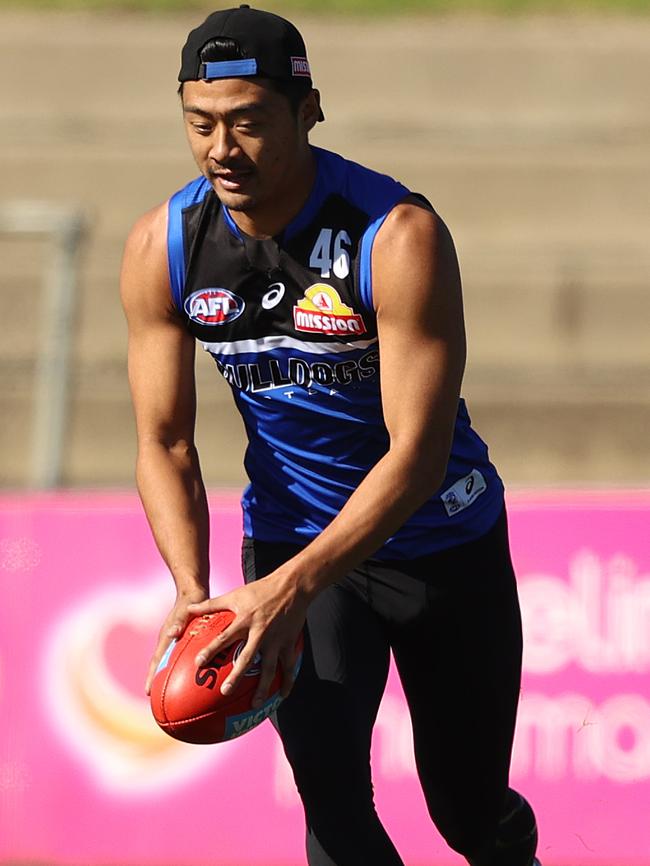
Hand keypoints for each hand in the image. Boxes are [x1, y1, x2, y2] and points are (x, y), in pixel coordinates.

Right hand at [145, 586, 207, 694]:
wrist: (193, 591)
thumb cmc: (191, 601)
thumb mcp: (187, 611)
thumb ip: (180, 622)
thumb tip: (173, 634)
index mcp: (166, 637)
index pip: (156, 660)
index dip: (151, 676)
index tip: (147, 692)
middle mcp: (167, 640)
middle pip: (159, 664)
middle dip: (155, 680)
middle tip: (155, 700)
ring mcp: (173, 639)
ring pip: (167, 661)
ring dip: (166, 675)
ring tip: (168, 693)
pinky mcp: (181, 638)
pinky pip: (177, 655)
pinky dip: (177, 666)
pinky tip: (186, 676)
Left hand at [187, 569, 307, 708]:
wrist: (291, 586)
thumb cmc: (260, 590)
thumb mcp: (234, 595)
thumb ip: (210, 604)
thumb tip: (188, 610)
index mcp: (245, 621)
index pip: (224, 638)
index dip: (211, 650)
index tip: (199, 664)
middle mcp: (260, 633)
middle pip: (247, 658)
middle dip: (236, 676)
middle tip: (225, 692)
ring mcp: (276, 640)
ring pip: (270, 668)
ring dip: (262, 687)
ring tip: (254, 704)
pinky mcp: (289, 643)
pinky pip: (289, 666)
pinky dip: (287, 682)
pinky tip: (282, 695)